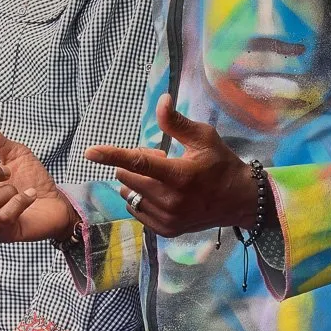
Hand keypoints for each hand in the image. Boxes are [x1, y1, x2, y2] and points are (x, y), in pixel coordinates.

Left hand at [84, 95, 256, 237]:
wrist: (240, 201)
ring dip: (137, 183)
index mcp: (180, 175)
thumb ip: (177, 123)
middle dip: (136, 165)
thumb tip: (161, 100)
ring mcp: (168, 218)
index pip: (139, 162)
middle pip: (128, 177)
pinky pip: (136, 211)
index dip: (112, 155)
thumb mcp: (204, 138)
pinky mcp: (166, 230)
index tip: (90, 152)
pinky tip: (161, 195)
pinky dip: (141, 200)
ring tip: (162, 180)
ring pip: (129, 194)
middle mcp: (171, 200)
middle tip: (161, 162)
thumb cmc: (221, 165)